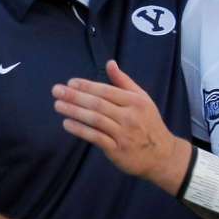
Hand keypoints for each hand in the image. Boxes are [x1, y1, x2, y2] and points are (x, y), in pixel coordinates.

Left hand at [52, 60, 190, 190]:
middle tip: (56, 90)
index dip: (87, 86)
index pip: (107, 91)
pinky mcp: (117, 150)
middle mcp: (129, 116)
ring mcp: (123, 134)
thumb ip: (124, 82)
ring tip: (58, 105)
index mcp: (135, 101)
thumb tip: (110, 63)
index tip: (70, 82)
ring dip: (74, 111)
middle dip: (75, 96)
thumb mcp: (142, 99)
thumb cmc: (149, 124)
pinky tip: (67, 124)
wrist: (162, 155)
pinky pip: (96, 137)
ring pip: (95, 120)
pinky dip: (80, 130)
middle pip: (98, 104)